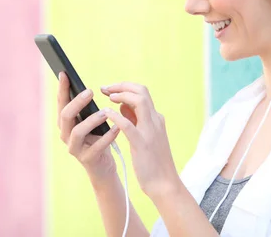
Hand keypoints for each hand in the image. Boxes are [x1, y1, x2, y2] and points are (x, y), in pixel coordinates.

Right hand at [57, 72, 120, 180]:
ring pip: (77, 132)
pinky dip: (106, 137)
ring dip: (91, 120)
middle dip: (76, 102)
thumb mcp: (91, 122)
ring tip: (105, 112)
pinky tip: (117, 129)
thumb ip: (87, 109)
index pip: (61, 103)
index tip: (65, 73)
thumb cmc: (98, 139)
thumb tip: (88, 89)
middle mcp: (66, 135)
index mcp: (66, 123)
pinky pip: (95, 147)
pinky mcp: (87, 159)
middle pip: (65, 116)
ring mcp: (75, 148)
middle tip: (90, 91)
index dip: (62, 88)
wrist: (104, 167)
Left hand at [100, 82, 180, 199]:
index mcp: (155, 118)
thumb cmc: (153, 161)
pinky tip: (106, 113)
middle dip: (122, 86)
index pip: (142, 92)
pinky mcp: (142, 143)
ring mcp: (150, 131)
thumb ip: (135, 120)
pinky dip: (116, 116)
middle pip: (141, 91)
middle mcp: (155, 120)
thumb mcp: (145, 136)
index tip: (110, 89)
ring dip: (121, 95)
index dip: (125, 87)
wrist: (164, 184)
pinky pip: (128, 125)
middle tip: (105, 88)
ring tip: (107, 97)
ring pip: (139, 101)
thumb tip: (121, 106)